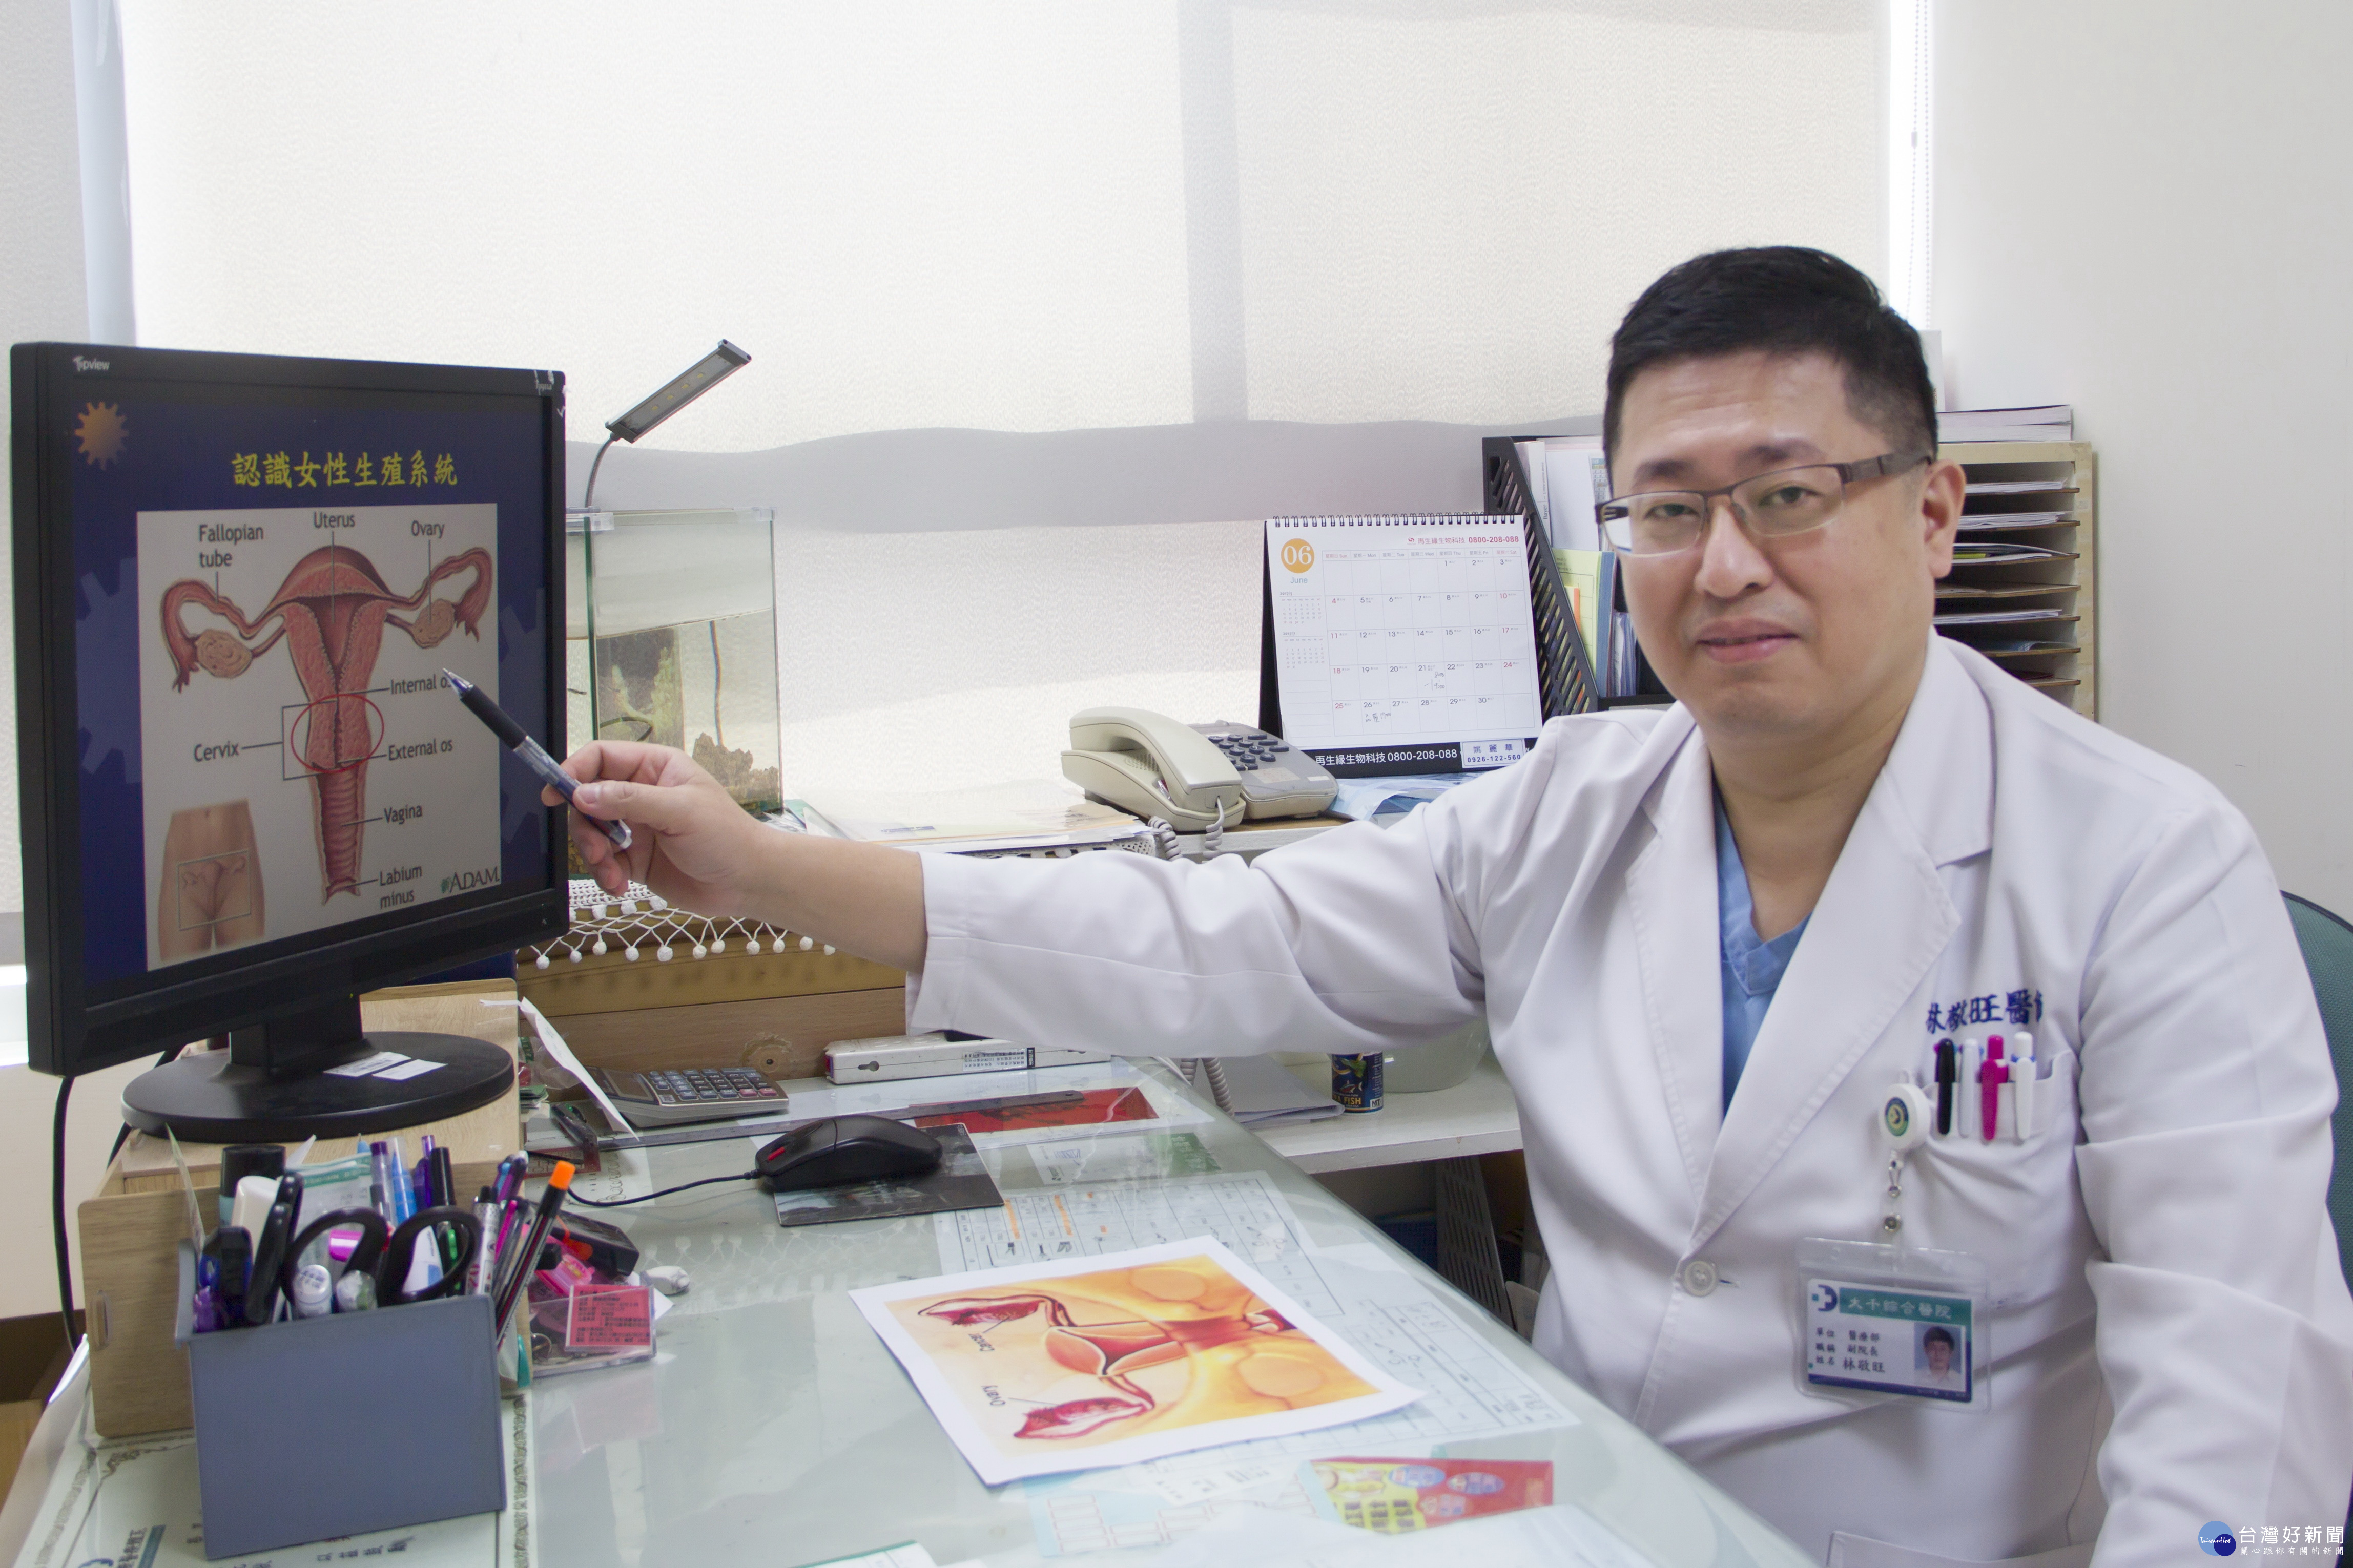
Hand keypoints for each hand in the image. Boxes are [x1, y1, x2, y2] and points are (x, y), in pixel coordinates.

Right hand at [550, 741, 769, 913]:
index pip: (601, 758)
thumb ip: (628, 800)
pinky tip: (620, 884)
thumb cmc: (727, 837)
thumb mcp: (678, 811)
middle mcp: (642, 794)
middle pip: (588, 799)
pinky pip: (604, 861)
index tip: (556, 793)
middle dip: (584, 826)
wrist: (748, 882)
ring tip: (612, 873)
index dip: (574, 772)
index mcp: (655, 768)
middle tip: (594, 848)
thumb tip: (583, 794)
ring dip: (594, 855)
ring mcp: (638, 826)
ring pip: (591, 833)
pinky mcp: (636, 857)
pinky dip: (605, 874)